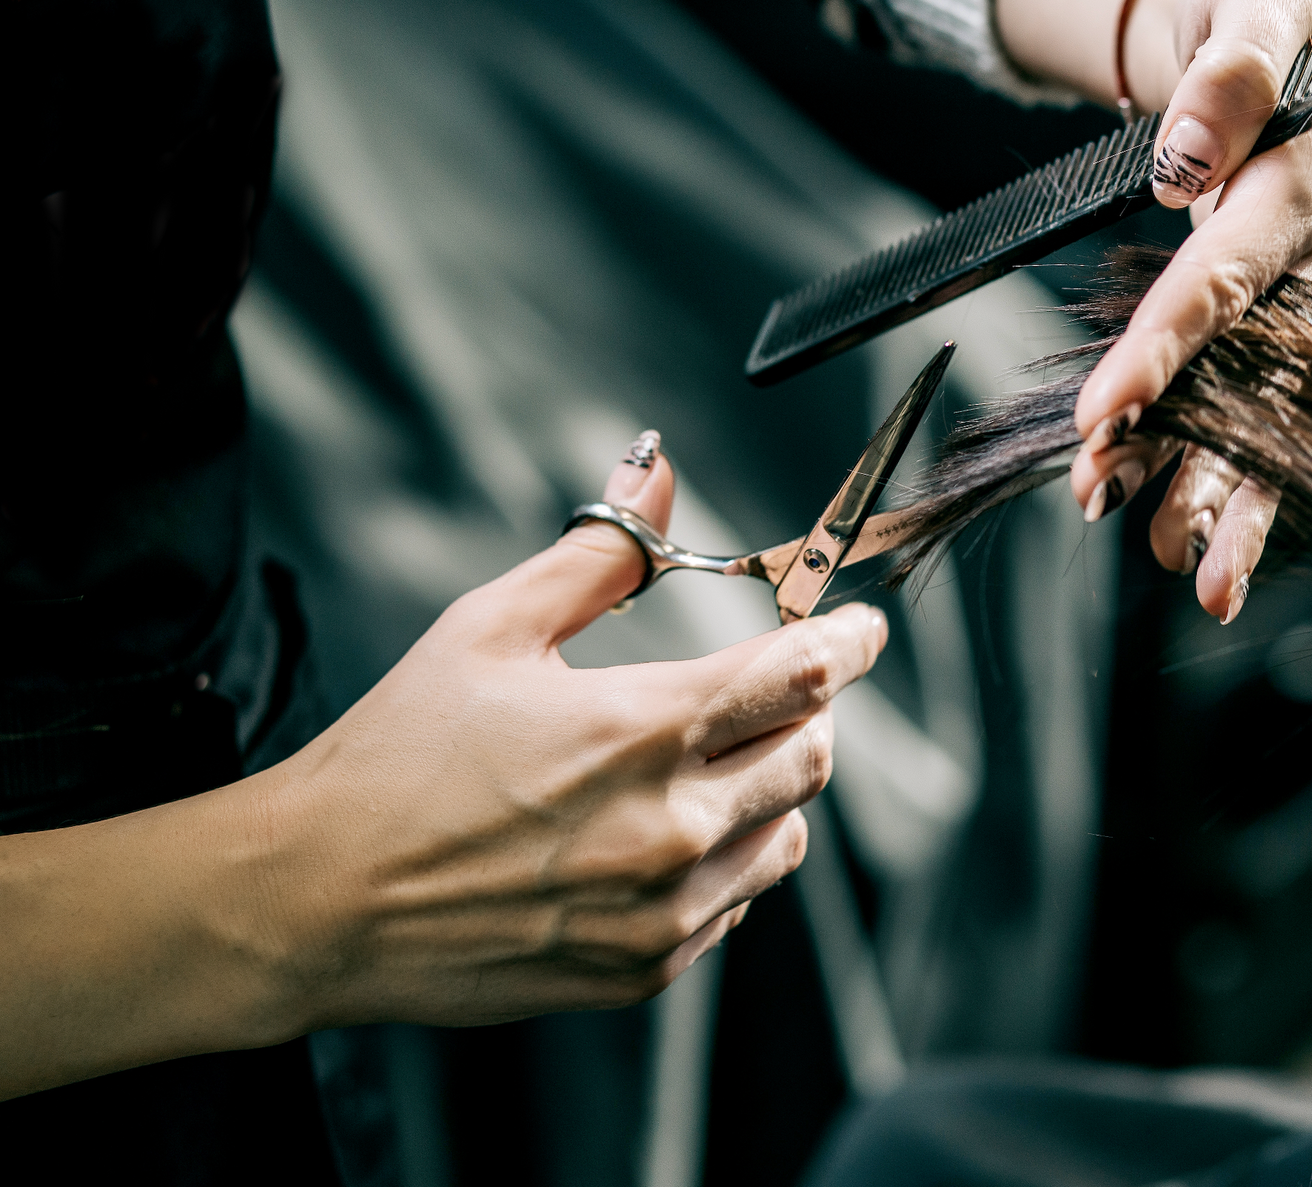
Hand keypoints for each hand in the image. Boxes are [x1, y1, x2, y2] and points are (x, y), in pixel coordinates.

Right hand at [0, 437, 887, 1096]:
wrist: (318, 900)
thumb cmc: (398, 755)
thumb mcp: (490, 627)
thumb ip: (598, 552)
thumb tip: (657, 473)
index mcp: (640, 729)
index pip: (803, 674)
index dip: (850, 642)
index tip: (864, 629)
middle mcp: (669, 828)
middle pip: (814, 754)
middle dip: (806, 711)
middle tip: (765, 689)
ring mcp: (662, 910)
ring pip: (786, 835)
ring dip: (767, 790)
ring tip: (695, 767)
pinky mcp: (643, 969)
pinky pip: (734, 905)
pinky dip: (723, 861)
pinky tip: (655, 838)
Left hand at [997, 0, 1311, 622]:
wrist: (1292, 31)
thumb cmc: (1267, 15)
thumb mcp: (1255, 9)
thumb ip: (1231, 76)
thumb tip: (1185, 157)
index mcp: (1306, 194)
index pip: (1225, 279)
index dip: (1166, 349)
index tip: (1102, 412)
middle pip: (1259, 382)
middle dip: (1209, 467)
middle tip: (1154, 539)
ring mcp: (1296, 306)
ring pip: (1260, 417)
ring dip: (1209, 490)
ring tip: (1167, 559)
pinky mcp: (1273, 326)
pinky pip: (1245, 408)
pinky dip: (1210, 472)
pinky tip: (1172, 529)